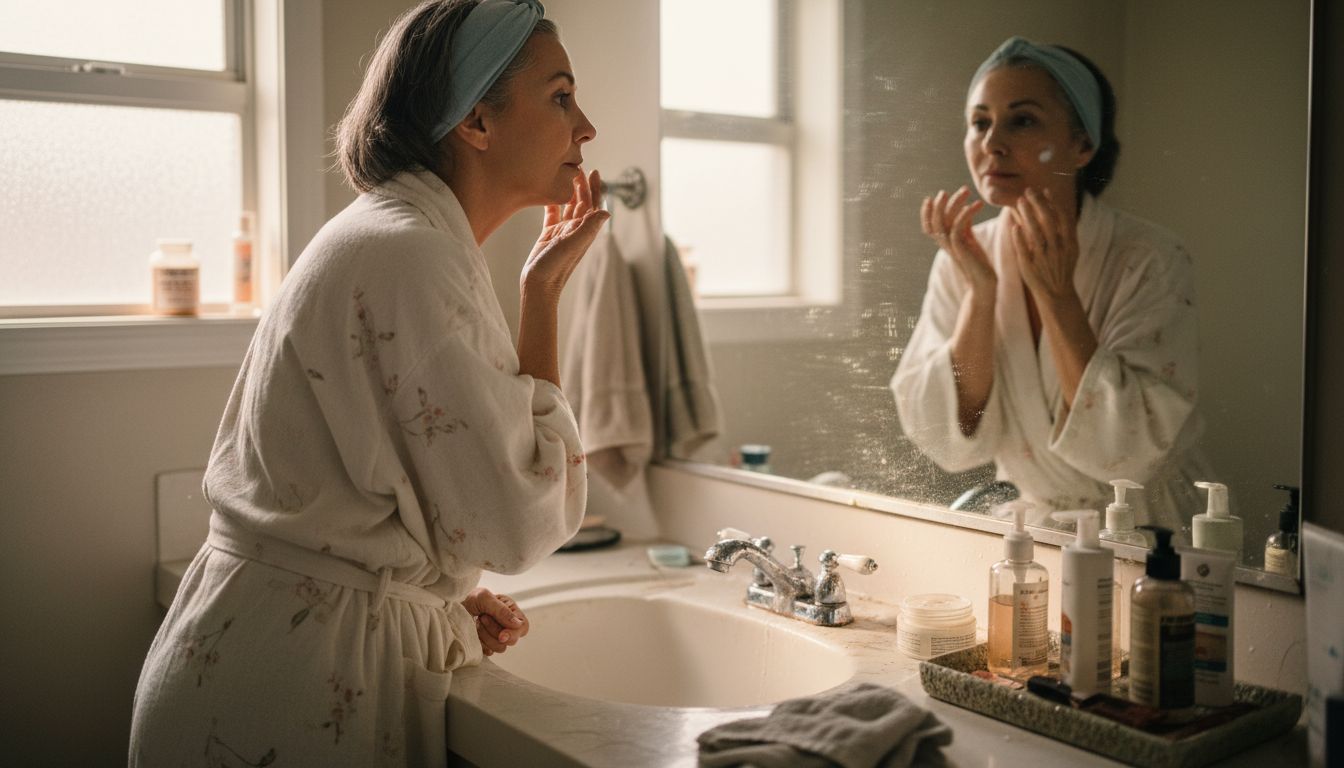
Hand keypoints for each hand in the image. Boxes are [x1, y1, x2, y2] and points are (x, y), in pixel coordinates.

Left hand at [463, 587, 528, 656]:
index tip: (502, 635)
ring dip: (486, 636)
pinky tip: (474, 634)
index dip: (514, 633)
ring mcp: (495, 636)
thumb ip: (501, 610)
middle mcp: (505, 624)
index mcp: (509, 610)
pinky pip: (489, 652)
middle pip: (512, 639)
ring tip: (476, 623)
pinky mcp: (486, 645)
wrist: (447, 609)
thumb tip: (517, 624)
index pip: (522, 626)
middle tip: (482, 619)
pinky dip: (481, 644)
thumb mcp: (483, 597)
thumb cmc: (466, 598)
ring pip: (501, 647)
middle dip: (495, 631)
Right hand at [521, 168, 610, 298]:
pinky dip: (552, 202)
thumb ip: (588, 228)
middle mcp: (575, 230)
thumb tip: (606, 211)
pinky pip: (552, 214)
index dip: (595, 188)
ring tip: (566, 175)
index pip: (593, 204)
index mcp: (584, 230)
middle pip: (582, 202)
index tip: (594, 171)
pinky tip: (549, 192)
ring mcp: (562, 232)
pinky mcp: (549, 235)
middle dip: (582, 184)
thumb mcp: (573, 245)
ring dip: (569, 190)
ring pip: (568, 206)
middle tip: (577, 167)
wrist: (538, 285)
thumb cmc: (555, 268)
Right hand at [921, 186, 996, 294]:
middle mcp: (945, 244)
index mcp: (944, 242)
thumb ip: (964, 225)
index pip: (928, 226)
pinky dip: (965, 214)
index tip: (931, 198)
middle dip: (939, 204)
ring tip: (966, 191)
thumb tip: (964, 208)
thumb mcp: (969, 240)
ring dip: (954, 203)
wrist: (984, 283)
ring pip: (944, 222)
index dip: (926, 213)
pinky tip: (976, 205)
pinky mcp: (962, 249)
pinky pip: (958, 228)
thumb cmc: (978, 262)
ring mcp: (952, 247)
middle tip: (946, 191)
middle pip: (934, 221)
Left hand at [1008, 188, 1079, 303]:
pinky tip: (1014, 226)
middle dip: (1038, 203)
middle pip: (1047, 221)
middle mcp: (1058, 249)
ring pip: (1034, 232)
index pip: (1062, 218)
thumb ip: (1065, 230)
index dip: (1053, 203)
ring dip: (1026, 214)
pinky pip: (1024, 249)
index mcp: (1070, 243)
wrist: (1057, 294)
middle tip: (1028, 191)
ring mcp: (1044, 258)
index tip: (1044, 190)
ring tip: (1019, 201)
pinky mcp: (1030, 267)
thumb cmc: (1061, 268)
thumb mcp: (1070, 249)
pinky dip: (1019, 237)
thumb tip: (1057, 207)